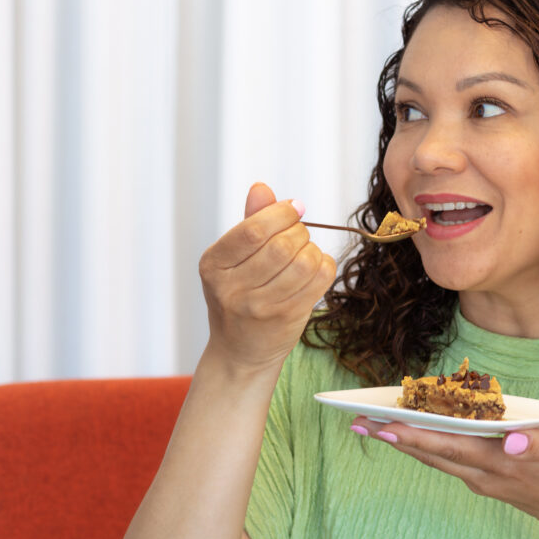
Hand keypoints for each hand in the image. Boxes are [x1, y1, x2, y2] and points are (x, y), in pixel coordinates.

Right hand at [198, 182, 335, 372]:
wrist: (239, 351)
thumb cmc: (238, 295)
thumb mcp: (232, 258)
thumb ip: (250, 221)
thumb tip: (262, 188)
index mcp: (213, 265)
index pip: (254, 230)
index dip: (281, 213)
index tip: (295, 208)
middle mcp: (232, 288)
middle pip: (282, 245)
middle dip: (299, 232)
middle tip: (298, 234)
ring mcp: (260, 307)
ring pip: (305, 262)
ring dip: (312, 249)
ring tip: (303, 253)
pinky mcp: (287, 319)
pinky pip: (320, 279)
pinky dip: (324, 265)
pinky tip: (313, 268)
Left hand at [349, 418, 538, 536]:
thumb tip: (514, 441)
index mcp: (503, 462)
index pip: (451, 446)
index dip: (418, 436)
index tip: (387, 426)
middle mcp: (484, 472)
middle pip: (432, 453)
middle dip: (395, 437)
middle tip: (358, 421)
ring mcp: (480, 478)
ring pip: (434, 458)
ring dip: (401, 442)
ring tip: (368, 424)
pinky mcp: (481, 477)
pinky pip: (445, 459)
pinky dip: (422, 445)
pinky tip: (405, 431)